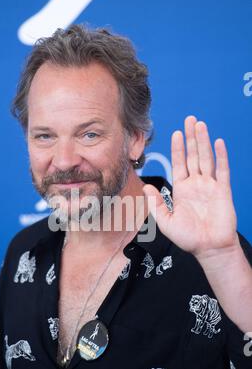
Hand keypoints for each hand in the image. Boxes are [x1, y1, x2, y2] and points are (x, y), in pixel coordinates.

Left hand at [143, 115, 237, 259]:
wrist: (209, 249)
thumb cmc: (188, 238)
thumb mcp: (165, 221)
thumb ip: (156, 203)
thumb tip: (146, 187)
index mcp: (182, 190)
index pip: (179, 163)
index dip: (178, 148)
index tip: (176, 133)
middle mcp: (196, 185)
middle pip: (193, 156)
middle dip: (191, 138)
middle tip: (189, 119)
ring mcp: (210, 186)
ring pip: (207, 158)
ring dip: (203, 141)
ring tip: (200, 125)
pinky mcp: (223, 191)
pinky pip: (223, 171)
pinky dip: (221, 156)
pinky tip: (218, 143)